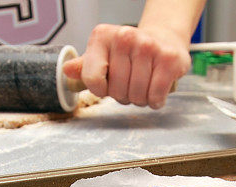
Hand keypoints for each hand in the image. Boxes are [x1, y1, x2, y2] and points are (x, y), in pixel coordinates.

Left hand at [63, 24, 189, 109]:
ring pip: (136, 95)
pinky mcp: (168, 59)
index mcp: (102, 36)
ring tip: (144, 85)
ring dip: (140, 99)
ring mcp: (148, 46)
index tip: (109, 84)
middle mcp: (124, 36)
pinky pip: (155, 95)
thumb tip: (66, 71)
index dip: (101, 90)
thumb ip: (84, 66)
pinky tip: (156, 91)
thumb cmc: (130, 54)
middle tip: (131, 84)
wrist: (164, 40)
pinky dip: (155, 100)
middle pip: (116, 91)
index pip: (92, 79)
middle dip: (123, 96)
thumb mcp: (103, 55)